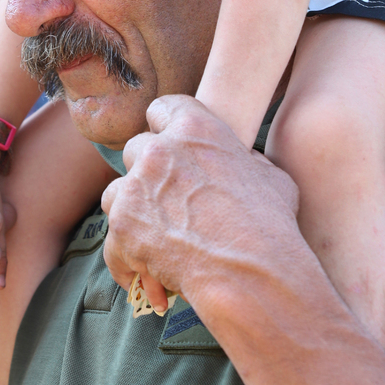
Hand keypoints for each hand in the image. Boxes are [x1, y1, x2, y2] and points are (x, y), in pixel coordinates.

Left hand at [102, 94, 298, 312]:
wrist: (250, 270)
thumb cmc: (269, 224)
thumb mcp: (271, 177)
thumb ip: (247, 161)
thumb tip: (245, 160)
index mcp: (195, 128)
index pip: (162, 109)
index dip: (164, 127)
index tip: (168, 145)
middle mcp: (159, 150)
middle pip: (136, 149)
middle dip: (147, 173)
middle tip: (164, 199)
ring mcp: (136, 187)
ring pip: (116, 192)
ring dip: (130, 212)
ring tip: (151, 238)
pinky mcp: (123, 225)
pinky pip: (113, 241)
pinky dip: (125, 259)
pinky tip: (141, 276)